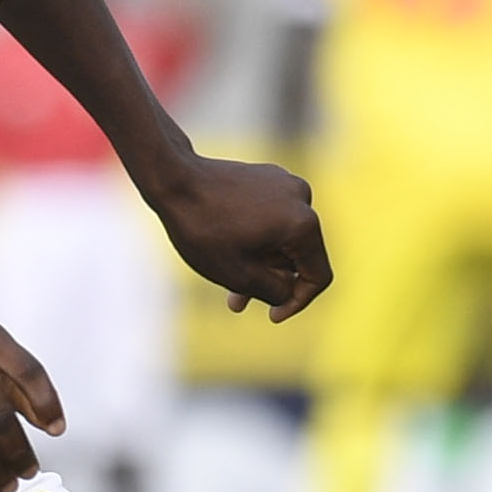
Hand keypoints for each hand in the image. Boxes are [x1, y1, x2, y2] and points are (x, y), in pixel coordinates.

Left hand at [155, 153, 330, 319]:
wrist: (173, 179)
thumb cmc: (203, 229)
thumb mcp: (239, 275)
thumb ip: (275, 292)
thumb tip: (289, 292)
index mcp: (303, 224)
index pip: (318, 275)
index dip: (298, 302)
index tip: (273, 315)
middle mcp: (302, 199)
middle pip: (298, 255)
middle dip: (270, 281)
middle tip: (237, 301)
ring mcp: (285, 183)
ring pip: (282, 238)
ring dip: (260, 261)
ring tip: (227, 281)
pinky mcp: (268, 176)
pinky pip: (271, 217)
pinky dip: (255, 237)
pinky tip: (227, 247)